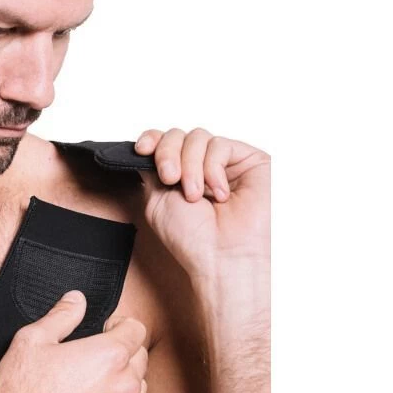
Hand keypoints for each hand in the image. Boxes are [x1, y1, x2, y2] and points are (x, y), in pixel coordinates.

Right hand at [0, 292, 147, 392]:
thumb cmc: (18, 391)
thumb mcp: (33, 339)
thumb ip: (62, 315)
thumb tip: (76, 300)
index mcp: (109, 356)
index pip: (136, 329)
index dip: (119, 325)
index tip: (104, 330)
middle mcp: (123, 387)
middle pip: (140, 359)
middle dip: (122, 353)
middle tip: (93, 358)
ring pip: (137, 391)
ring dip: (121, 384)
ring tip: (90, 385)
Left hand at [134, 128, 269, 279]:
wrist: (223, 256)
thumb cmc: (193, 239)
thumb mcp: (157, 201)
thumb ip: (151, 170)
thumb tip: (146, 146)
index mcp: (180, 176)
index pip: (165, 142)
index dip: (153, 140)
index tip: (142, 149)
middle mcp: (203, 167)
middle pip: (178, 135)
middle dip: (168, 155)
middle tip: (169, 179)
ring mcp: (227, 163)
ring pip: (197, 138)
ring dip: (190, 167)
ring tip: (195, 196)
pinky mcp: (250, 160)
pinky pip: (220, 145)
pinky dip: (212, 169)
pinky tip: (219, 194)